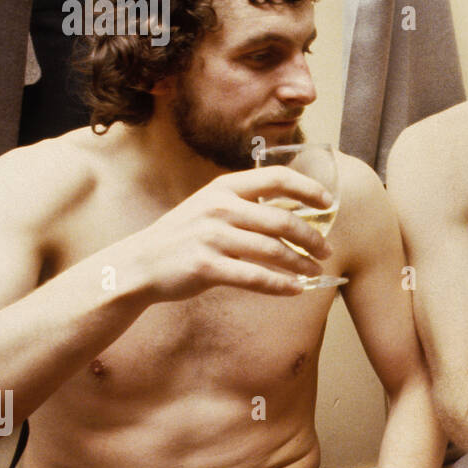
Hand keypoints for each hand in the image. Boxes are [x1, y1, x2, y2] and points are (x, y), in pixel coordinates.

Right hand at [123, 166, 334, 300]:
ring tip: (315, 271)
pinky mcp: (206, 266)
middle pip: (282, 220)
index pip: (276, 177)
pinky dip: (280, 285)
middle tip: (326, 250)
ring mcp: (211, 237)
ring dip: (301, 264)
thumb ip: (245, 205)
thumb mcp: (210, 207)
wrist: (139, 264)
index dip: (307, 189)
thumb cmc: (183, 236)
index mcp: (224, 188)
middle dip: (311, 237)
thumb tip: (293, 214)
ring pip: (273, 251)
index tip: (328, 203)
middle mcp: (219, 208)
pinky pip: (255, 277)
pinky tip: (295, 289)